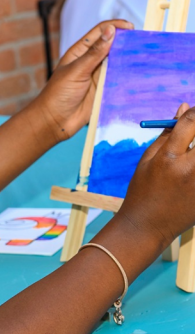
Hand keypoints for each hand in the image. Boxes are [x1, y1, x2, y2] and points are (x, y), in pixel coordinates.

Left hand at [29, 20, 132, 141]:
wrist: (55, 120)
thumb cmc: (58, 93)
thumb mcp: (76, 70)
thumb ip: (94, 53)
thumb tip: (110, 31)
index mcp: (81, 51)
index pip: (100, 32)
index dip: (115, 26)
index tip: (131, 27)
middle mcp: (91, 61)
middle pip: (113, 46)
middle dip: (127, 42)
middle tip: (144, 42)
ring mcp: (99, 75)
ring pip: (119, 62)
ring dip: (131, 59)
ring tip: (147, 56)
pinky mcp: (105, 89)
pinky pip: (121, 79)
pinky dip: (130, 75)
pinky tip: (142, 73)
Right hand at [118, 103, 194, 247]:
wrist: (148, 225)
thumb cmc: (143, 189)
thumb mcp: (148, 159)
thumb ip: (168, 133)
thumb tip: (183, 107)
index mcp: (169, 157)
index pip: (190, 122)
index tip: (194, 110)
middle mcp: (189, 169)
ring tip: (187, 157)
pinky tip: (189, 170)